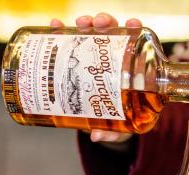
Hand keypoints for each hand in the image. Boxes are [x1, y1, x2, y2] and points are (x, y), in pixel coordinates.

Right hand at [50, 13, 141, 144]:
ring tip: (78, 23)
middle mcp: (115, 60)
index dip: (134, 31)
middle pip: (112, 34)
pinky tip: (54, 26)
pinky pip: (71, 44)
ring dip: (85, 24)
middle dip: (105, 23)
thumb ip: (115, 132)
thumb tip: (97, 136)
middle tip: (97, 23)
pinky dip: (61, 33)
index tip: (132, 23)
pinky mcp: (78, 63)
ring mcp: (96, 60)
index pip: (135, 45)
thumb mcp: (122, 128)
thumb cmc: (123, 123)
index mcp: (132, 71)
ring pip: (92, 35)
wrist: (108, 124)